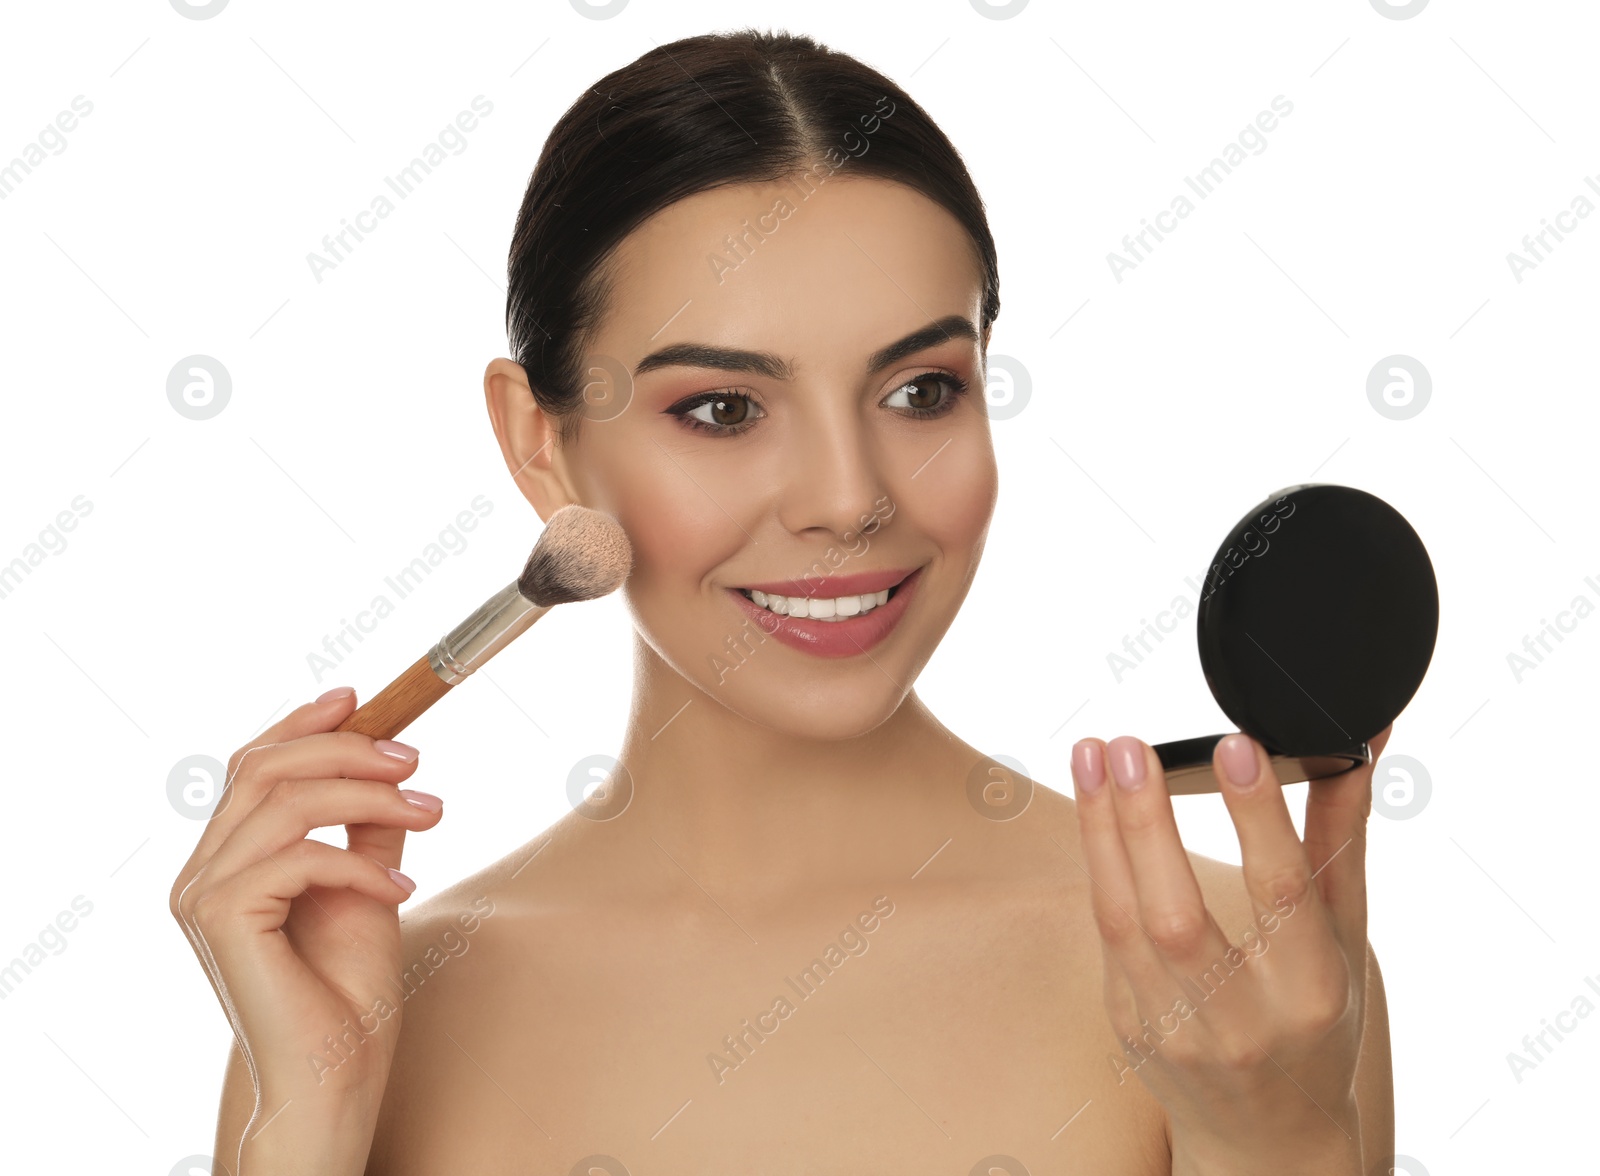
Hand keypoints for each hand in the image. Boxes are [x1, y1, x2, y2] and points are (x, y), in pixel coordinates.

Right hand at [169, 689, 443, 1113]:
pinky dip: (358, 863)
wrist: (337, 1072)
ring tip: (431, 815)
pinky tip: (401, 887)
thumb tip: (391, 764)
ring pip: (285, 802)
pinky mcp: (221, 918)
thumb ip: (363, 826)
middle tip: (416, 762)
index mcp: (226, 858)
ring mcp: (202, 894)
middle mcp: (201, 871)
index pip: (250, 764)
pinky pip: (298, 856)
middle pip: (264, 767)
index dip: (303, 724)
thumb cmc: (347, 990)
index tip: (360, 698)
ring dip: (368, 798)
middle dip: (348, 750)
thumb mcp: (367, 884)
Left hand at [1068, 724, 1392, 1174]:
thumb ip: (1341, 838)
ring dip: (1101, 829)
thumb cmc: (1318, 1022)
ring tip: (1092, 754)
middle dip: (1146, 821)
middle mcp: (1240, 1018)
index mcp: (1310, 991)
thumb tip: (1358, 745)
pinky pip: (1106, 933)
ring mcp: (1174, 1027)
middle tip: (1127, 744)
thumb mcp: (1346, 939)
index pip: (1281, 893)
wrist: (1268, 1138)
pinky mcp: (1128, 1024)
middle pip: (1178, 912)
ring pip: (1123, 919)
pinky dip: (1098, 863)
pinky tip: (1093, 806)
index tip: (1233, 745)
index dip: (1256, 816)